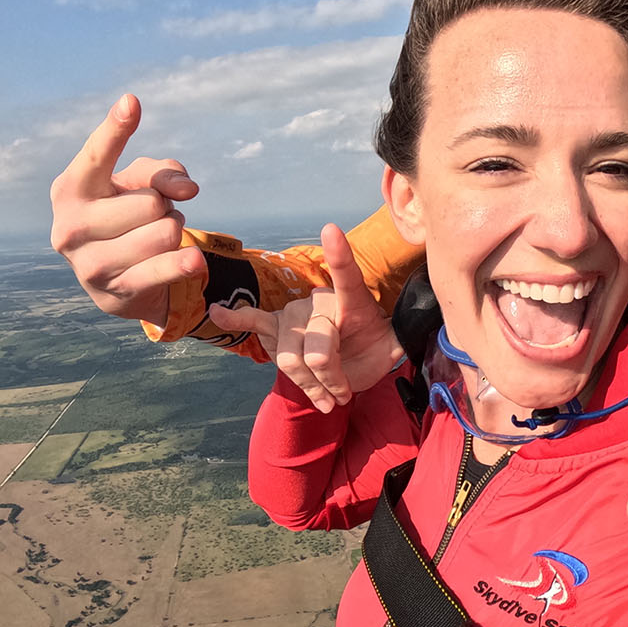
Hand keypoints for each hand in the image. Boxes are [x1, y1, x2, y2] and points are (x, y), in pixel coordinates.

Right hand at [49, 94, 203, 327]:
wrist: (113, 277)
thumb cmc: (124, 213)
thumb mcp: (139, 183)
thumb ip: (163, 172)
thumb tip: (187, 188)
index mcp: (70, 189)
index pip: (96, 155)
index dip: (116, 129)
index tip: (132, 102)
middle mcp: (69, 226)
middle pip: (151, 202)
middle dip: (164, 205)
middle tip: (153, 214)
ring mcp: (88, 263)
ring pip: (163, 233)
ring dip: (173, 230)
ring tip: (157, 235)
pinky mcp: (114, 292)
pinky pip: (162, 270)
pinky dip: (183, 263)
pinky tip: (194, 261)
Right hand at [209, 223, 402, 412]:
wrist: (350, 366)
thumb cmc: (373, 350)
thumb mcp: (390, 347)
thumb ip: (393, 341)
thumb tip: (410, 335)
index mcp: (353, 302)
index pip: (347, 277)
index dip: (339, 256)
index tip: (331, 230)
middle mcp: (320, 302)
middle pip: (316, 348)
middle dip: (331, 379)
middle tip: (343, 394)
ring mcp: (296, 314)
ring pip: (290, 359)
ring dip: (310, 386)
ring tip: (325, 396)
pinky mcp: (277, 329)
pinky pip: (255, 322)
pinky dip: (236, 317)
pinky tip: (218, 312)